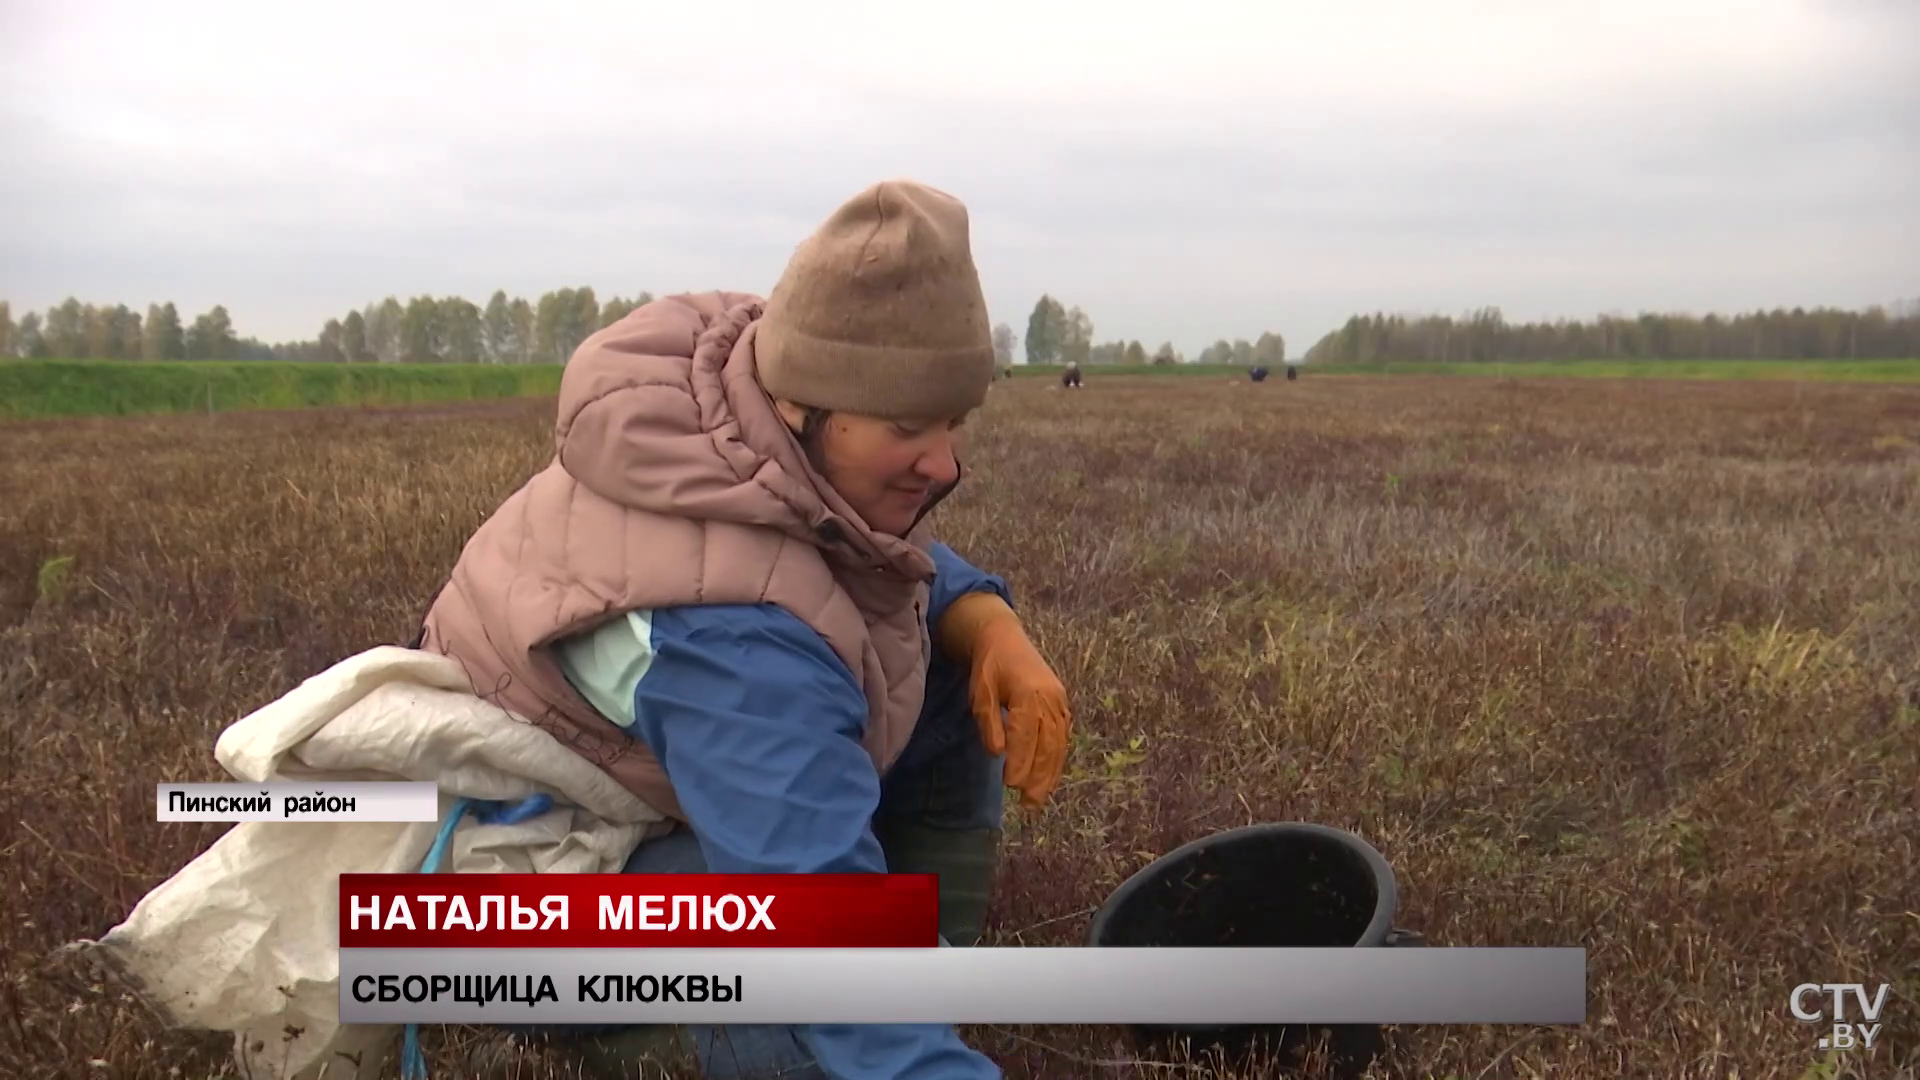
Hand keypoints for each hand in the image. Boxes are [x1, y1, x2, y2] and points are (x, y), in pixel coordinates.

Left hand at [938, 594, 1072, 809]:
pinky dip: (1057, 758)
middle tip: (1028, 804)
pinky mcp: (1062, 704)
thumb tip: (997, 752)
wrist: (1005, 637)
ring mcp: (1059, 701)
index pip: (1026, 735)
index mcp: (1029, 693)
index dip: (1020, 762)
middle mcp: (1050, 698)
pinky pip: (1063, 736)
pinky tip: (1049, 776)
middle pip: (1048, 744)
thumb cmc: (988, 666)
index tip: (1011, 786)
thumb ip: (989, 722)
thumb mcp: (980, 692)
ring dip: (1050, 773)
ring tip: (1039, 798)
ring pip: (1058, 744)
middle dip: (1038, 776)